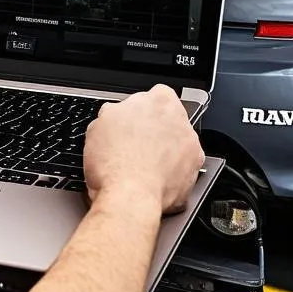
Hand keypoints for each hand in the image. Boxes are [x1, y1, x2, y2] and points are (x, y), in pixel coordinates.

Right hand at [83, 85, 203, 213]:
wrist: (129, 196)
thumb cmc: (113, 162)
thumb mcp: (98, 126)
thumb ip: (113, 114)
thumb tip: (114, 117)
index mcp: (159, 101)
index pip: (156, 95)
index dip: (141, 110)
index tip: (131, 121)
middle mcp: (181, 121)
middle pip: (169, 120)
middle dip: (155, 131)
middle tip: (134, 145)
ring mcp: (191, 147)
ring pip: (177, 145)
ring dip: (164, 152)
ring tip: (141, 166)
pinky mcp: (194, 173)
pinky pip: (182, 169)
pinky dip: (170, 174)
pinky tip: (150, 180)